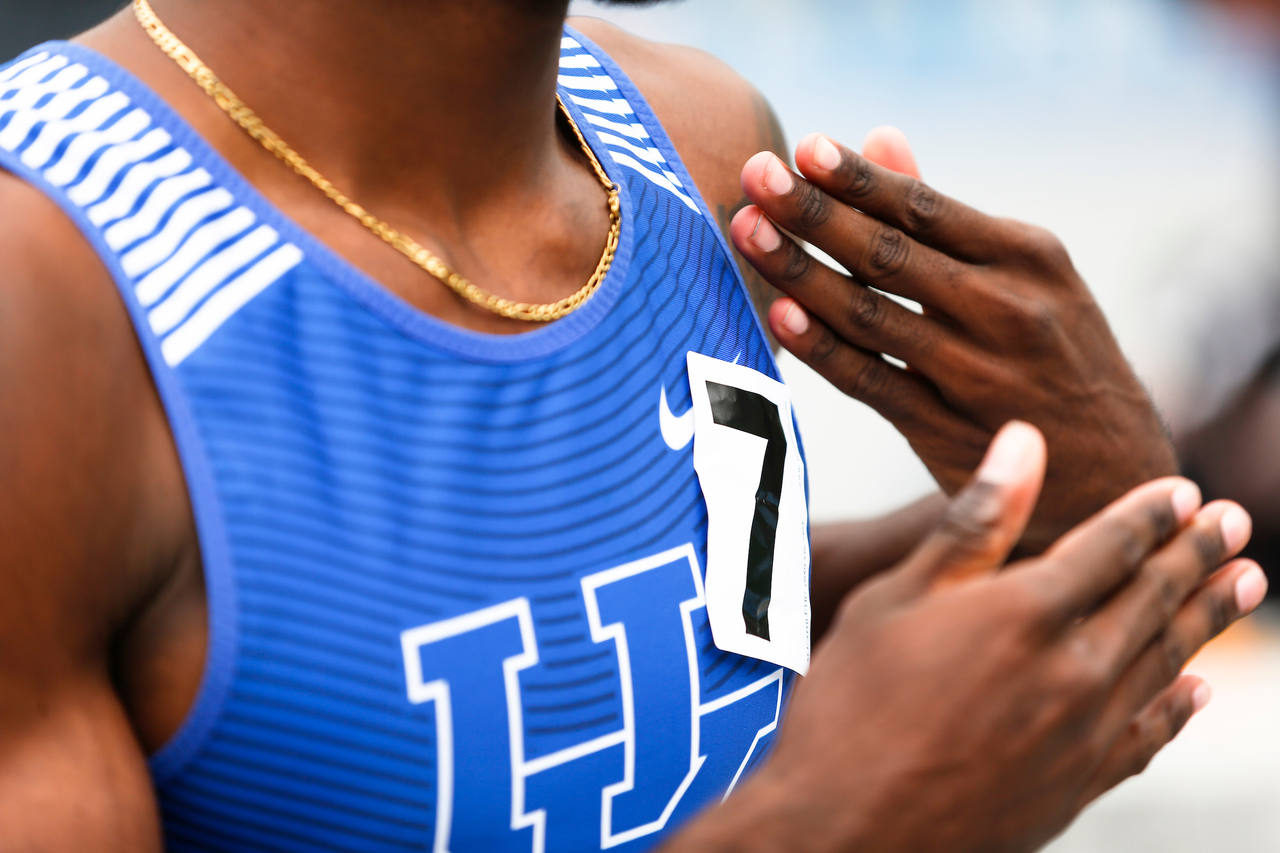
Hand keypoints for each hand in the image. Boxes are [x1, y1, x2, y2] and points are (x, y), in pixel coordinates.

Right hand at [666, 422, 1265, 852]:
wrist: (846, 832)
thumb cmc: (851, 704)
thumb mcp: (895, 597)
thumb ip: (973, 522)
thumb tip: (1024, 441)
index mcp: (1027, 612)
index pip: (1112, 546)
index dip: (1151, 514)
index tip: (1184, 491)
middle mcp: (1074, 670)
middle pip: (1154, 598)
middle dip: (1198, 554)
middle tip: (1235, 523)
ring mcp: (1084, 734)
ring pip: (1166, 660)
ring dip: (1208, 617)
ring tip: (1245, 583)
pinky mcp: (1078, 786)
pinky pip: (1149, 736)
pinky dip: (1178, 707)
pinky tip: (1196, 691)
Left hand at [730, 134, 1176, 551]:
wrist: (1112, 475)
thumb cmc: (1055, 357)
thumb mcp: (1028, 277)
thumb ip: (943, 216)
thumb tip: (879, 136)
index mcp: (1029, 257)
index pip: (926, 207)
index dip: (858, 178)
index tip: (803, 146)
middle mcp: (1009, 308)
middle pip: (890, 254)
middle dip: (815, 212)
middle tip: (755, 174)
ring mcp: (977, 373)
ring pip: (871, 315)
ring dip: (801, 272)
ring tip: (746, 229)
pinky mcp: (948, 431)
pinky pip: (872, 382)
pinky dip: (823, 349)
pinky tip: (779, 315)